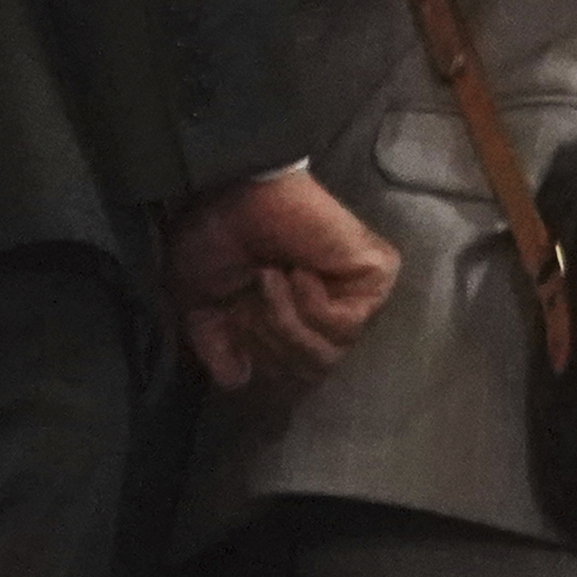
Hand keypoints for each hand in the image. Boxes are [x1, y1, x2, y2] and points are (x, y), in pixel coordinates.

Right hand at [166, 167, 398, 393]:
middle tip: (252, 295)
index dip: (257, 359)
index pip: (289, 380)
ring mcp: (355, 297)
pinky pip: (346, 324)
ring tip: (269, 277)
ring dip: (285, 319)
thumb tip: (241, 380)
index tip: (236, 320)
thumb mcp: (201, 306)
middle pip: (310, 372)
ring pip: (329, 353)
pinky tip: (298, 271)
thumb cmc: (212, 239)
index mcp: (290, 322)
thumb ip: (218, 348)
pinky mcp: (375, 277)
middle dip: (271, 340)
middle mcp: (326, 314)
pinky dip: (310, 303)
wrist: (228, 195)